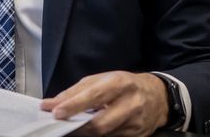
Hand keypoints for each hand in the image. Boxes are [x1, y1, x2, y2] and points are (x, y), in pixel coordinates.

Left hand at [39, 71, 168, 135]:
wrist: (157, 96)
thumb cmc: (124, 85)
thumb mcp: (102, 79)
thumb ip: (76, 91)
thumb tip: (51, 104)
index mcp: (120, 83)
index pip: (94, 96)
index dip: (74, 105)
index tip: (55, 112)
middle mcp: (131, 103)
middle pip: (100, 123)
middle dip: (78, 127)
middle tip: (61, 125)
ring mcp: (135, 123)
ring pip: (104, 134)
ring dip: (85, 133)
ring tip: (74, 127)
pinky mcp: (138, 136)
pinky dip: (98, 136)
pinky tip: (90, 131)